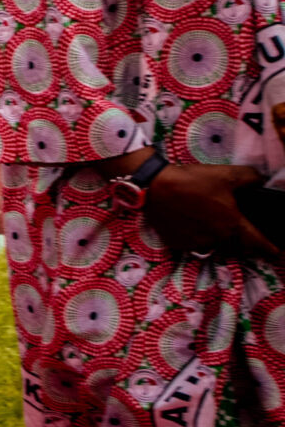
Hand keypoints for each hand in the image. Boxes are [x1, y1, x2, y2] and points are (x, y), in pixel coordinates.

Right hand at [141, 162, 284, 264]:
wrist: (153, 186)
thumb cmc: (192, 180)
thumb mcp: (227, 173)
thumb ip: (251, 178)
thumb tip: (261, 183)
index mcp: (232, 224)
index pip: (257, 241)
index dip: (269, 247)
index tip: (277, 253)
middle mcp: (216, 238)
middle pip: (233, 242)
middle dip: (235, 235)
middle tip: (226, 219)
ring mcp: (195, 242)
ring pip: (212, 242)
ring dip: (213, 234)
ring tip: (203, 217)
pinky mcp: (177, 243)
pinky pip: (192, 242)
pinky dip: (194, 234)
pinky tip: (187, 219)